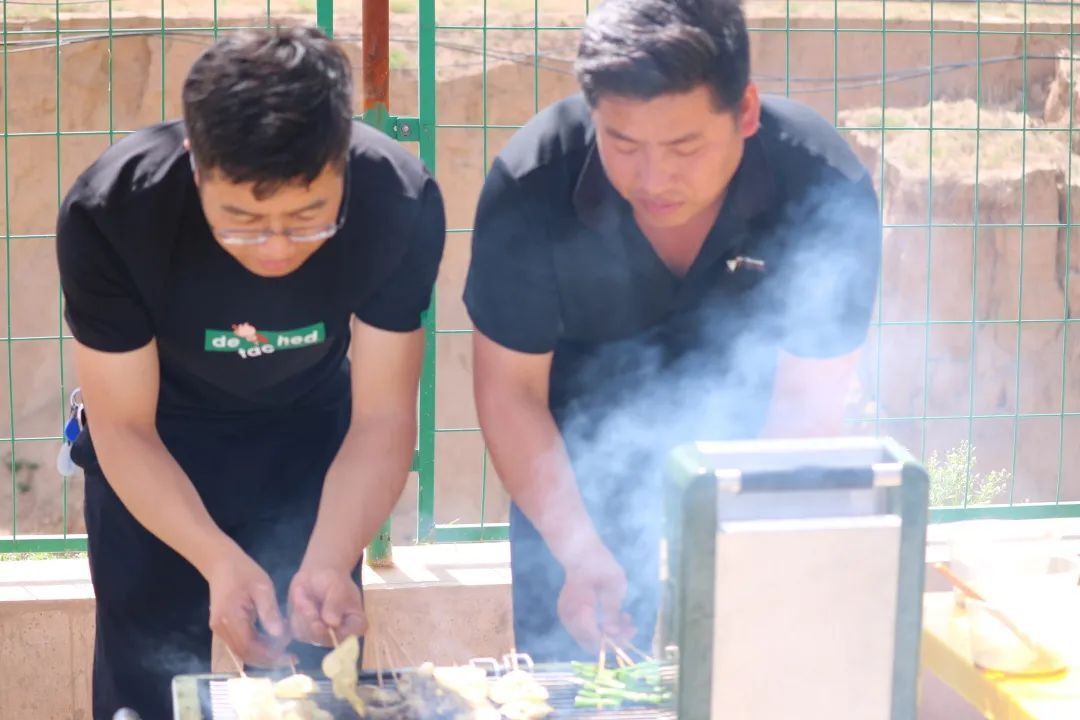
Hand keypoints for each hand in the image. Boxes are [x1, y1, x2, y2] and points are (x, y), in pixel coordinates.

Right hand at [205, 546, 291, 668]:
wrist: (220, 563)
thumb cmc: (243, 572)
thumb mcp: (262, 587)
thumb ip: (270, 611)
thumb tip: (280, 635)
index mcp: (231, 618)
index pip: (250, 648)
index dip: (270, 656)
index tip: (289, 656)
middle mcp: (221, 629)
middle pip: (245, 654)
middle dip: (268, 659)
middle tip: (290, 658)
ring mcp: (219, 630)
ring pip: (242, 652)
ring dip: (262, 655)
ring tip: (284, 652)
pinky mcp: (222, 627)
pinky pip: (239, 643)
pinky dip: (255, 647)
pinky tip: (270, 642)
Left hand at [288, 565, 367, 645]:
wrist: (316, 575)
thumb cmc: (333, 580)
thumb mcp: (338, 588)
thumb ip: (335, 604)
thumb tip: (332, 623)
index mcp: (355, 622)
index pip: (355, 633)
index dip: (342, 630)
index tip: (330, 621)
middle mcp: (339, 634)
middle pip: (327, 639)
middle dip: (315, 621)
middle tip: (307, 604)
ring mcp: (321, 636)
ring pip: (309, 635)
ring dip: (304, 615)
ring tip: (303, 596)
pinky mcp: (304, 633)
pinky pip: (297, 629)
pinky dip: (296, 614)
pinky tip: (300, 600)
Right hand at [557, 544, 634, 652]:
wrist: (581, 552)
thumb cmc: (600, 565)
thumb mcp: (614, 586)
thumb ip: (612, 612)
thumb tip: (613, 633)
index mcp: (579, 610)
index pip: (595, 638)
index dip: (614, 640)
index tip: (630, 632)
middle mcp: (568, 617)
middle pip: (590, 642)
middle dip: (612, 639)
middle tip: (630, 628)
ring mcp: (565, 616)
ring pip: (586, 637)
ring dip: (606, 633)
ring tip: (625, 619)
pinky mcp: (567, 614)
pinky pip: (582, 629)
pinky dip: (598, 627)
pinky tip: (613, 617)